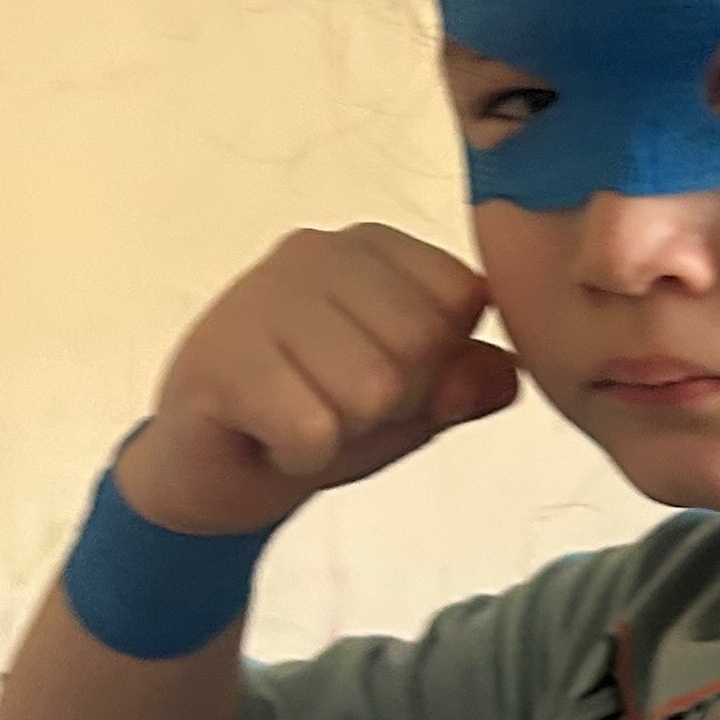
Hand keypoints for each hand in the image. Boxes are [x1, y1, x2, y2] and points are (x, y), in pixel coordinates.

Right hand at [125, 225, 519, 533]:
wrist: (212, 473)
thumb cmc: (318, 417)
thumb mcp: (415, 404)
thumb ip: (467, 381)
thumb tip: (507, 371)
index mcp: (374, 247)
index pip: (463, 298)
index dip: (439, 364)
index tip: (385, 379)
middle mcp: (317, 251)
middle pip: (421, 345)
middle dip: (392, 403)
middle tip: (334, 404)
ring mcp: (260, 296)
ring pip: (371, 390)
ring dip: (343, 432)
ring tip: (300, 416)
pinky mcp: (221, 359)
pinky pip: (314, 429)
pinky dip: (301, 456)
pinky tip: (266, 436)